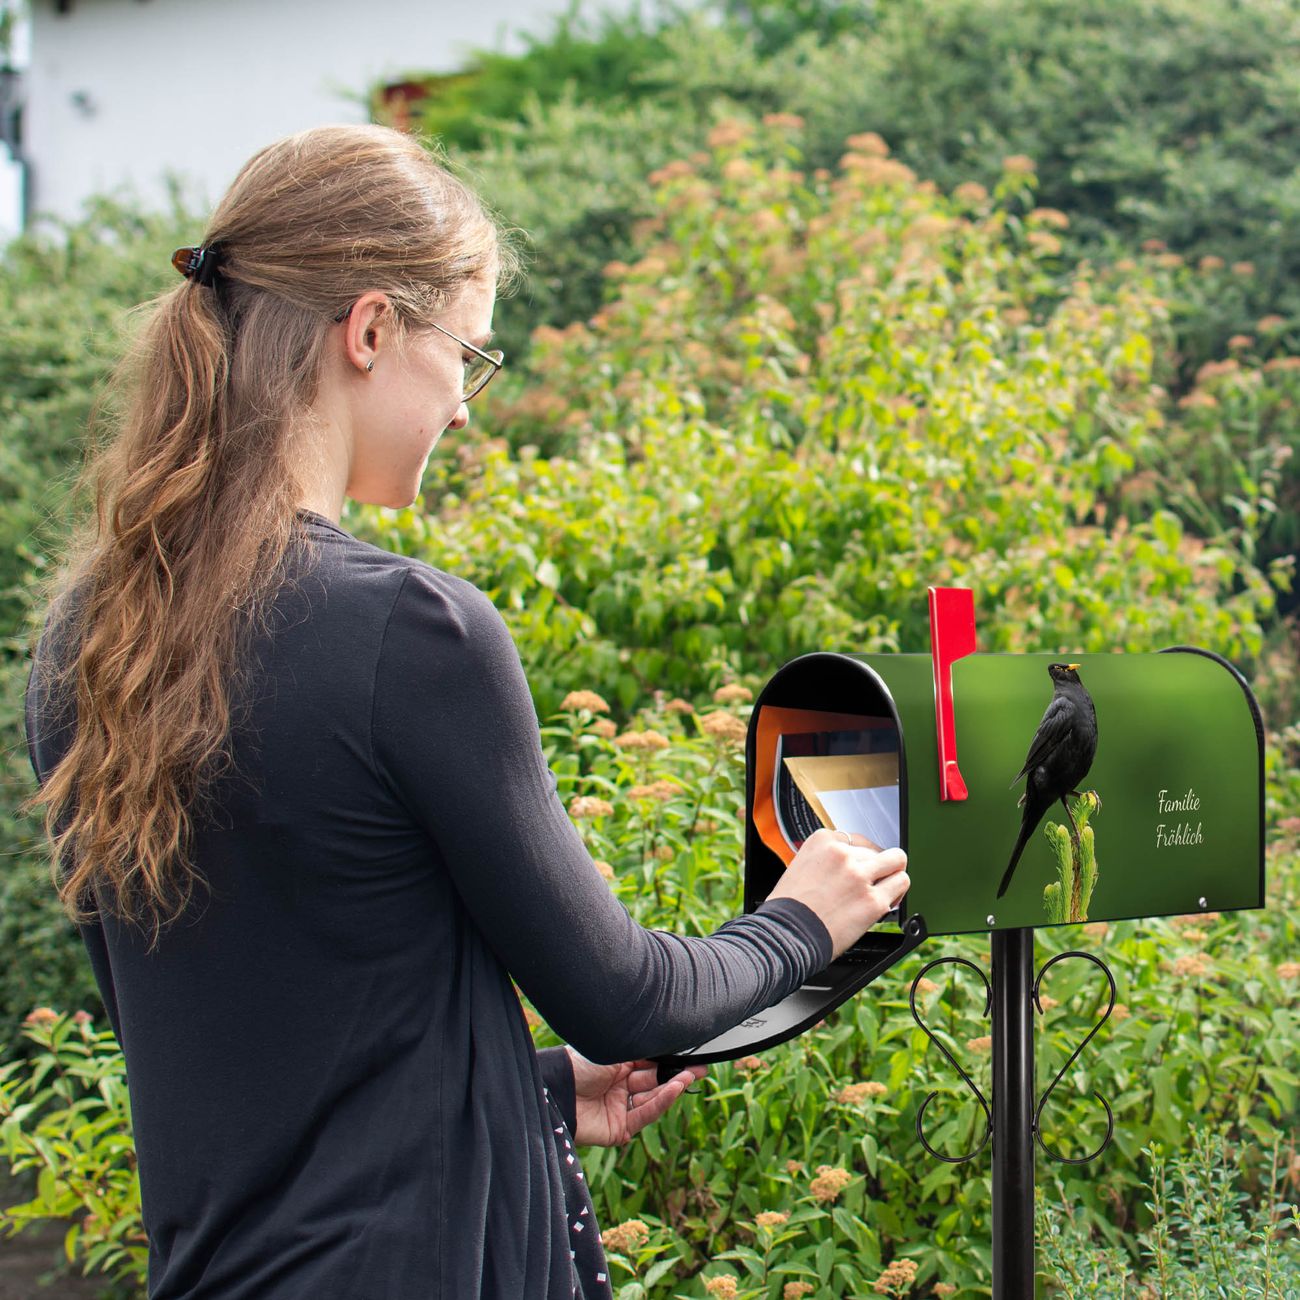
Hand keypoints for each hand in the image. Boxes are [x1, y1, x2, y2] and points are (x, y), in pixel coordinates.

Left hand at [566, 1047, 707, 1146]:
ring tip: (688, 1076)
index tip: (691, 1056)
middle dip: (676, 1074)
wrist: (556, 1089)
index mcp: (616, 1065)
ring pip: (652, 1099)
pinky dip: (660, 1103)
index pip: (649, 1063)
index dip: (669, 1061)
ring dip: (671, 1088)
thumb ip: (642, 1052)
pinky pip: (644, 1115)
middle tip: (699, 1068)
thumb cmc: (579, 1064)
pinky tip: (674, 1089)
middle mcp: (619, 1086)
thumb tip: (668, 1042)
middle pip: (653, 1081)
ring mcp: (619, 1108)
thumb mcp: (614, 1051)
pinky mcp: (618, 1129)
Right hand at [765, 827, 909, 958]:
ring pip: (897, 861)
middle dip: (875, 867)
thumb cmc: (788, 908)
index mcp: (822, 841)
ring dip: (892, 875)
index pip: (857, 840)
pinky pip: (900, 885)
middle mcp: (842, 854)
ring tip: (884, 888)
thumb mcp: (800, 867)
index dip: (860, 857)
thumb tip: (846, 865)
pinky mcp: (873, 900)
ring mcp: (859, 876)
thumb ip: (825, 860)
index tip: (859, 868)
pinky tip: (886, 902)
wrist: (786, 936)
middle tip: (870, 882)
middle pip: (876, 851)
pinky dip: (896, 894)